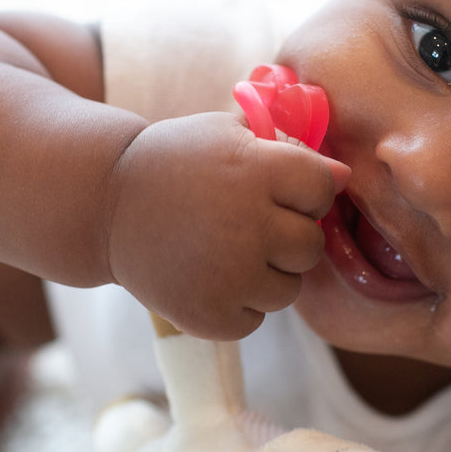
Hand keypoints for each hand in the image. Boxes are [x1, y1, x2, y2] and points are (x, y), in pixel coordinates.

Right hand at [105, 111, 348, 337]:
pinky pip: (257, 318)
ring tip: (229, 252)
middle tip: (250, 224)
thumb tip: (345, 178)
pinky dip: (240, 304)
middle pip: (311, 245)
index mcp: (255, 171)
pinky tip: (211, 276)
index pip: (323, 189)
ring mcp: (228, 276)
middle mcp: (247, 225)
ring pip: (290, 288)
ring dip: (268, 273)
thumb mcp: (226, 133)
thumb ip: (290, 151)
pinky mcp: (210, 316)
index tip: (278, 189)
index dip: (306, 190)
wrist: (105, 206)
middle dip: (289, 235)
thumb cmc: (176, 162)